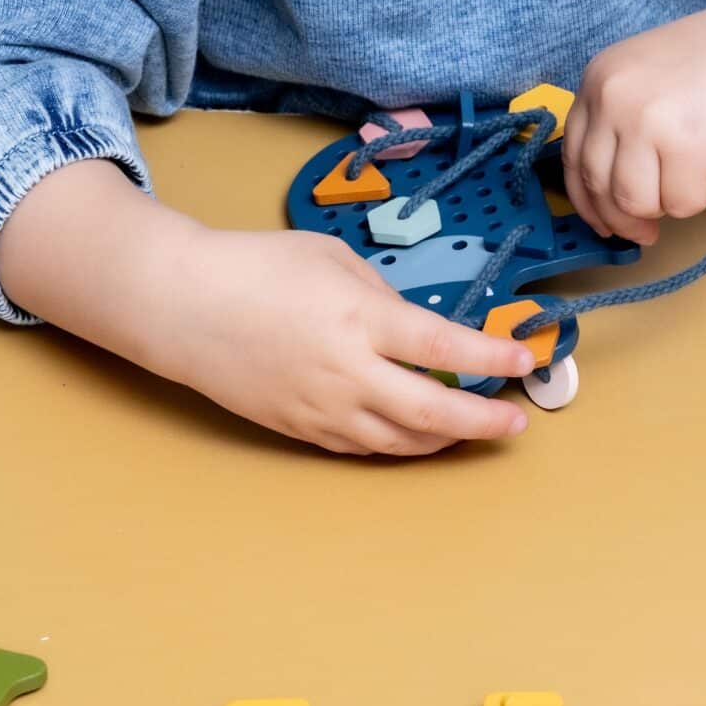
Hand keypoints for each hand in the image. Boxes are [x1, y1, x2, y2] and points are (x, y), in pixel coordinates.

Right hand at [0, 160, 536, 457]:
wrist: (182, 306)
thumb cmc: (256, 268)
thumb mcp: (332, 258)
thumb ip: (382, 295)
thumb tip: (419, 328)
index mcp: (358, 319)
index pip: (442, 347)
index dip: (490, 358)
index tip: (523, 360)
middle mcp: (346, 372)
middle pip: (432, 412)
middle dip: (483, 421)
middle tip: (514, 423)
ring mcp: (323, 408)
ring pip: (401, 441)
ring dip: (444, 438)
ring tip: (470, 427)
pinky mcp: (301, 429)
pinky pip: (363, 446)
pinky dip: (398, 442)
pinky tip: (415, 431)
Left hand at [562, 0, 705, 243]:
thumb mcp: (652, 75)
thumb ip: (622, 120)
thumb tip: (607, 192)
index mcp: (600, 77)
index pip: (573, 155)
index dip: (588, 198)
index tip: (603, 219)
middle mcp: (614, 97)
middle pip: (599, 185)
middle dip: (623, 218)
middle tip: (646, 231)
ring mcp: (646, 123)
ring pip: (635, 201)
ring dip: (666, 203)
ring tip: (693, 176)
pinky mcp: (684, 150)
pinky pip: (680, 203)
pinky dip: (700, 196)